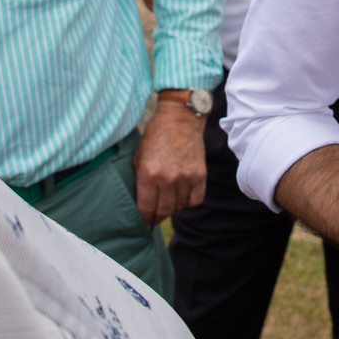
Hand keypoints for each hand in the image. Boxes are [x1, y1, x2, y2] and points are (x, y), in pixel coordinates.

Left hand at [132, 97, 206, 222]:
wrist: (179, 119)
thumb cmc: (155, 137)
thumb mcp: (138, 158)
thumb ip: (138, 181)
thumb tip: (139, 204)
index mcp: (148, 174)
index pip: (146, 208)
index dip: (144, 218)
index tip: (144, 219)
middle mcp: (167, 178)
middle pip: (164, 211)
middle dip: (158, 216)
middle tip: (156, 216)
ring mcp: (185, 177)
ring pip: (179, 207)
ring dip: (173, 207)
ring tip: (169, 200)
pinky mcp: (200, 175)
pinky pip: (195, 200)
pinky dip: (188, 201)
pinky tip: (182, 194)